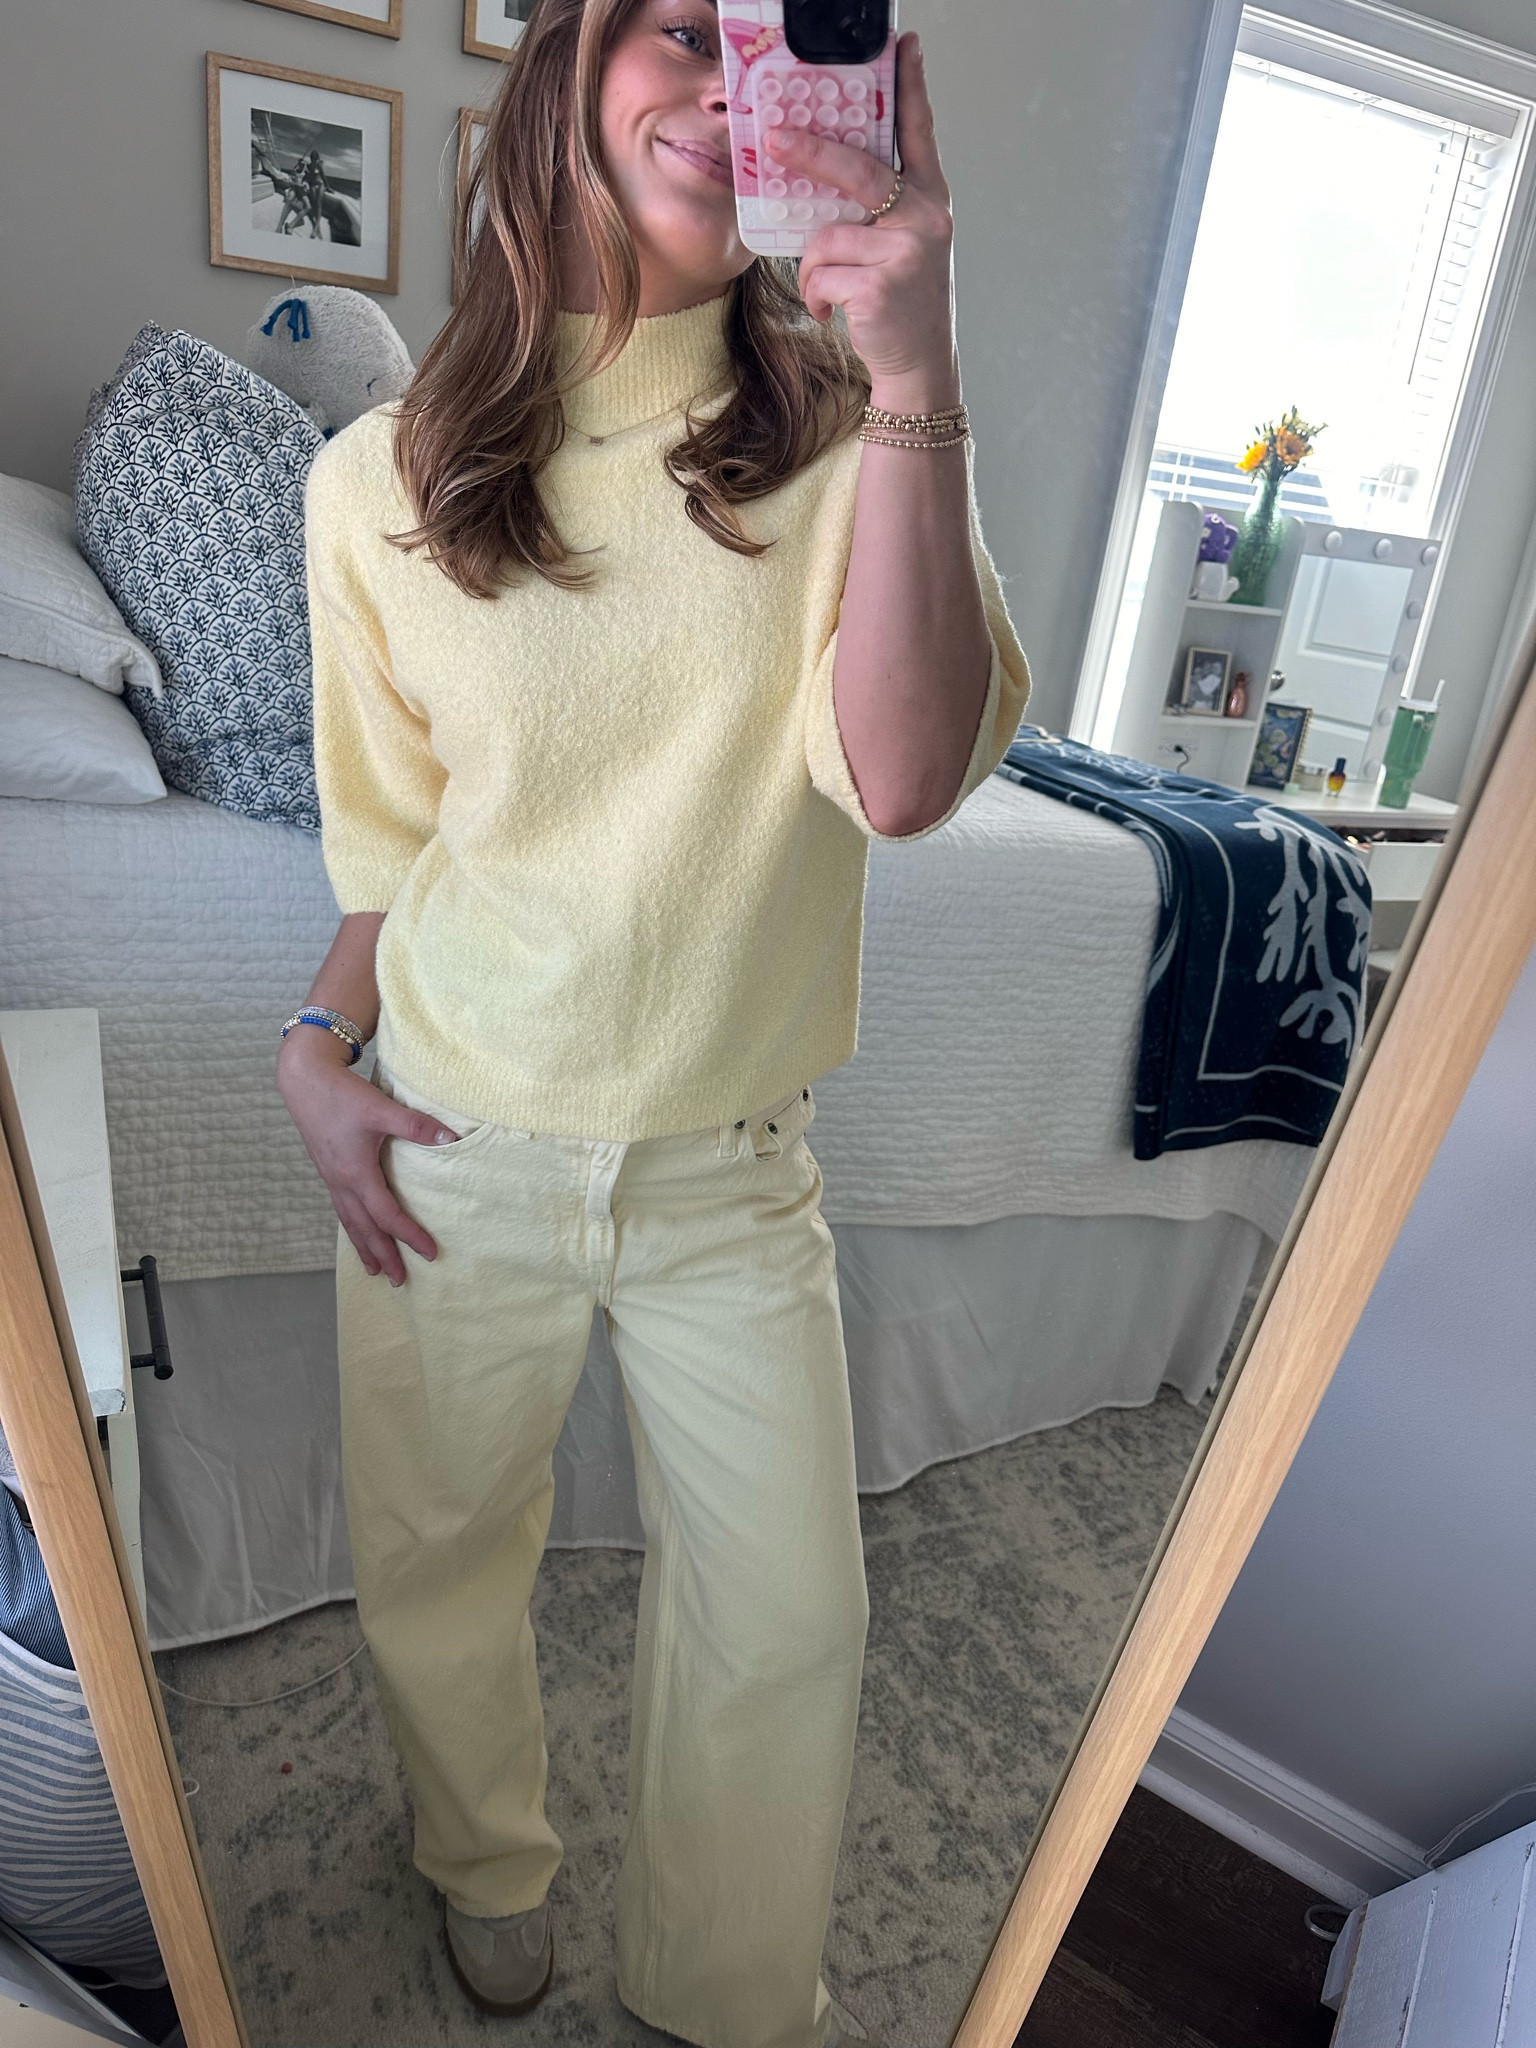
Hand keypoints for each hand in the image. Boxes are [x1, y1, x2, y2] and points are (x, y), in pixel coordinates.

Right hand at [278, 1029, 458, 1284]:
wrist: (304, 1079)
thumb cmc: (342, 1094)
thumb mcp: (381, 1109)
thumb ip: (416, 1125)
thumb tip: (451, 1136)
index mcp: (356, 1174)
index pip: (387, 1216)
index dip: (410, 1235)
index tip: (430, 1253)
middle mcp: (341, 1183)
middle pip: (365, 1229)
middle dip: (383, 1255)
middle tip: (400, 1281)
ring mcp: (331, 1178)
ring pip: (350, 1223)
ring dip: (364, 1247)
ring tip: (374, 1270)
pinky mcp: (327, 1170)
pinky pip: (341, 1209)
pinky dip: (352, 1227)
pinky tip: (357, 1230)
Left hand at [766, 33, 956, 410]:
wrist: (919, 362)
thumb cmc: (901, 300)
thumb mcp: (901, 244)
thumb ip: (878, 208)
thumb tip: (817, 178)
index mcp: (929, 199)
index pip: (919, 133)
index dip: (911, 86)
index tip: (904, 44)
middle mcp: (925, 218)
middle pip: (856, 170)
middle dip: (810, 154)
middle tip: (775, 139)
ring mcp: (906, 251)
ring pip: (826, 237)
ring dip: (813, 269)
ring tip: (828, 290)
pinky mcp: (881, 285)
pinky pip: (822, 274)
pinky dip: (815, 295)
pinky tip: (832, 311)